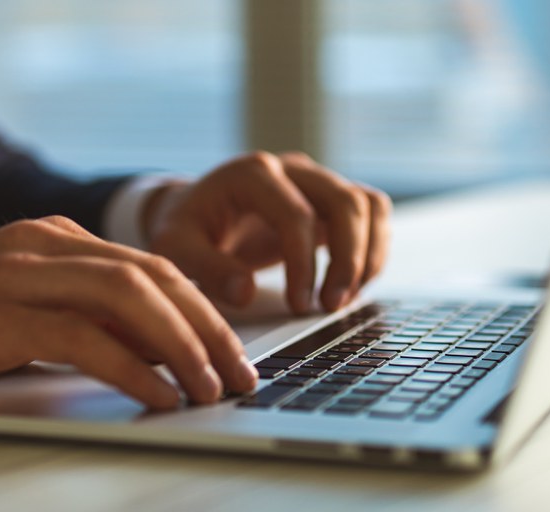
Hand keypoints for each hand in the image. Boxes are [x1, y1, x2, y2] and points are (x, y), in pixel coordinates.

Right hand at [0, 216, 256, 406]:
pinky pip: (80, 336)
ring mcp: (18, 274)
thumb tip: (161, 351)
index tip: (234, 352)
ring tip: (211, 387)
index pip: (153, 267)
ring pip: (126, 297)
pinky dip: (129, 367)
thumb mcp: (32, 311)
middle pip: (152, 277)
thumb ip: (90, 319)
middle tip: (240, 373)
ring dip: (180, 345)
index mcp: (60, 239)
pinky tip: (158, 394)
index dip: (203, 310)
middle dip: (207, 327)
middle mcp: (46, 245)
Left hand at [144, 152, 391, 313]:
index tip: (297, 304)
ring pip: (367, 205)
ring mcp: (315, 181)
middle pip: (345, 202)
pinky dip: (373, 250)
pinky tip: (351, 285)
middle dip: (347, 260)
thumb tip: (245, 293)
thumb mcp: (176, 248)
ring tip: (343, 299)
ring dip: (367, 255)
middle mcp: (291, 169)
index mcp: (253, 173)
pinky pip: (371, 215)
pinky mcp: (329, 199)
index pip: (296, 215)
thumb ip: (207, 269)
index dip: (304, 264)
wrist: (194, 212)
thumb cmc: (185, 228)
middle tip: (330, 306)